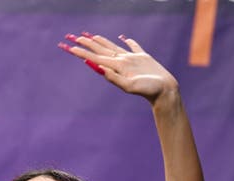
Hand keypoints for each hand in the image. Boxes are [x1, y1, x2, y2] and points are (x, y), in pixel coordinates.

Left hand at [59, 32, 178, 104]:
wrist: (165, 92)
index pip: (94, 57)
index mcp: (116, 67)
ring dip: (99, 41)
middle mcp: (120, 62)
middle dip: (84, 43)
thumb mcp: (129, 86)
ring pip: (111, 46)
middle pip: (98, 50)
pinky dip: (127, 41)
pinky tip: (122, 37)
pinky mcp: (143, 57)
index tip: (68, 45)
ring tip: (89, 35)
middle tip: (70, 36)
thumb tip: (98, 68)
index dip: (81, 51)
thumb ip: (114, 78)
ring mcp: (131, 59)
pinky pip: (133, 46)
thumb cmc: (148, 90)